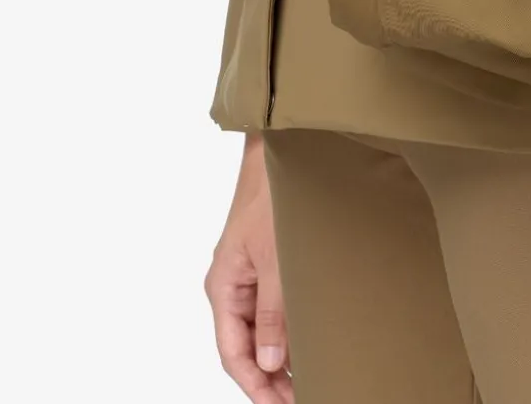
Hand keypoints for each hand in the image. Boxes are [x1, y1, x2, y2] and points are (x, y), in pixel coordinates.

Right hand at [204, 133, 293, 401]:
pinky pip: (271, 308)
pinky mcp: (266, 263)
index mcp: (223, 286)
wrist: (282, 152)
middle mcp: (232, 285)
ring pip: (259, 330)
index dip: (255, 385)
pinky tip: (306, 343)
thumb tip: (272, 364)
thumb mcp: (276, 261)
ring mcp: (248, 274)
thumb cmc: (273, 197)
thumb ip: (273, 314)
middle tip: (300, 398)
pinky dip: (286, 330)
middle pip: (245, 346)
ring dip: (279, 357)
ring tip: (307, 380)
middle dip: (269, 378)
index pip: (232, 353)